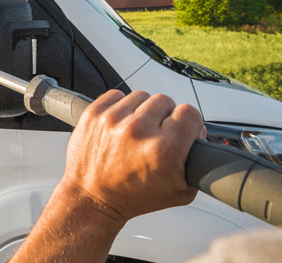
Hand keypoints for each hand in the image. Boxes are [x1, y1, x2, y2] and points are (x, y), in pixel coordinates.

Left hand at [63, 90, 205, 222]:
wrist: (93, 198)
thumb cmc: (132, 196)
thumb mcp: (181, 190)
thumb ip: (197, 160)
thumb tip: (200, 130)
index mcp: (164, 149)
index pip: (190, 113)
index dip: (187, 123)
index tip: (179, 131)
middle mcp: (138, 131)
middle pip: (165, 100)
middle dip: (163, 117)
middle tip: (155, 136)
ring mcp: (113, 120)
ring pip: (141, 96)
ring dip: (141, 111)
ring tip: (136, 132)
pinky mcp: (94, 114)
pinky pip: (116, 94)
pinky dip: (120, 107)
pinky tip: (120, 126)